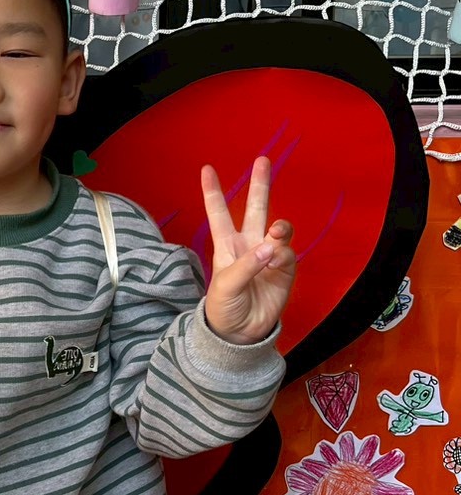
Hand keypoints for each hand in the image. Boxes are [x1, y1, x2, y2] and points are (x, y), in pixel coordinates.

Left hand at [201, 158, 295, 344]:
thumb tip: (271, 245)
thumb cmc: (224, 307)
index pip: (218, 214)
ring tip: (276, 231)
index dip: (213, 193)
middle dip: (260, 185)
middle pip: (255, 209)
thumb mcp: (225, 285)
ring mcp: (268, 256)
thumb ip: (247, 264)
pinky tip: (275, 261)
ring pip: (277, 229)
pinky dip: (282, 254)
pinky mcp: (285, 270)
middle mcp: (248, 245)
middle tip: (262, 160)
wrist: (241, 334)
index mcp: (226, 246)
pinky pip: (287, 254)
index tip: (207, 169)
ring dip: (279, 226)